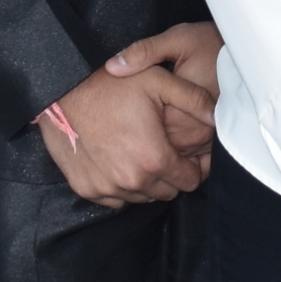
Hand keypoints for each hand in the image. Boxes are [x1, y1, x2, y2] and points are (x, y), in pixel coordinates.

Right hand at [36, 44, 219, 207]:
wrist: (61, 93)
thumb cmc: (111, 86)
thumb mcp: (160, 82)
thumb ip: (196, 100)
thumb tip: (219, 116)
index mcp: (154, 159)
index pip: (190, 180)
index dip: (196, 167)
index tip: (192, 155)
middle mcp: (131, 180)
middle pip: (167, 191)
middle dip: (173, 175)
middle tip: (168, 152)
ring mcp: (106, 188)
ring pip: (142, 197)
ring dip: (148, 181)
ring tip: (145, 154)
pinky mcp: (86, 188)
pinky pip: (115, 198)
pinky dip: (123, 186)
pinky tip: (123, 161)